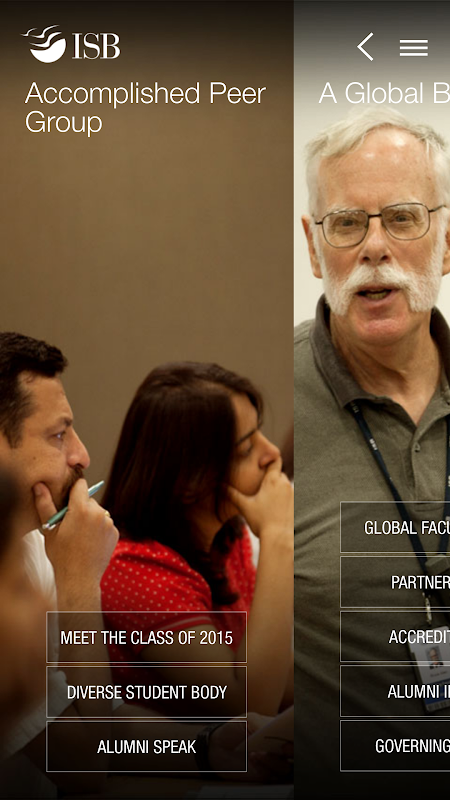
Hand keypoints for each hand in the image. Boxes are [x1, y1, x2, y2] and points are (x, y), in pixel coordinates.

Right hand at [34, 479, 117, 596]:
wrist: (80, 579)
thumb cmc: (61, 555)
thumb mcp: (49, 529)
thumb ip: (45, 504)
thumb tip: (39, 485)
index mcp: (81, 508)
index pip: (80, 485)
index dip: (72, 491)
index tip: (67, 500)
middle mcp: (99, 512)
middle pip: (89, 500)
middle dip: (80, 507)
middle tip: (70, 524)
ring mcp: (109, 523)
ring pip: (98, 512)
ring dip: (90, 518)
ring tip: (79, 536)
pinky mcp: (115, 533)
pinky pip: (105, 524)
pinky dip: (98, 529)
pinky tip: (89, 542)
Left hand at [208, 715, 292, 782]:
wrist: (217, 747)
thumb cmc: (234, 729)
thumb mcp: (247, 720)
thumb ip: (262, 725)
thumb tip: (274, 730)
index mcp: (279, 729)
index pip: (296, 732)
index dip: (298, 734)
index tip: (293, 734)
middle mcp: (280, 746)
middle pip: (297, 752)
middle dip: (293, 750)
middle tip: (283, 748)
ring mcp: (274, 761)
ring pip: (287, 767)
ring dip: (274, 761)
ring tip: (257, 753)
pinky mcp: (266, 774)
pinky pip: (274, 776)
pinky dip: (265, 767)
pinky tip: (253, 759)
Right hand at [227, 457, 292, 538]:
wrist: (279, 539)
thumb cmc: (261, 521)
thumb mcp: (244, 506)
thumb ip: (232, 494)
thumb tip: (218, 485)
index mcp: (273, 480)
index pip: (275, 460)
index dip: (269, 459)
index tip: (260, 464)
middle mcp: (285, 484)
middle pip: (278, 473)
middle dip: (270, 477)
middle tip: (259, 484)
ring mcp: (293, 494)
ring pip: (284, 485)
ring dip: (277, 488)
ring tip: (266, 497)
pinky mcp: (297, 504)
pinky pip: (289, 495)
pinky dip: (283, 498)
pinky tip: (275, 507)